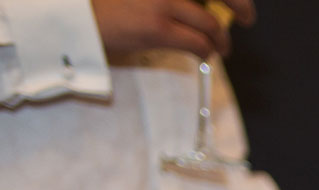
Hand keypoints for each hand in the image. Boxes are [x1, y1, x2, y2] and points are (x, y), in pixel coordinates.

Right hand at [90, 0, 255, 59]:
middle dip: (240, 5)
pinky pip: (198, 44)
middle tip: (247, 18)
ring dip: (220, 39)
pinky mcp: (158, 27)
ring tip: (220, 47)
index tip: (237, 2)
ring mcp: (162, 1)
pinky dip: (207, 51)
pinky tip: (205, 55)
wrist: (72, 13)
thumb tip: (197, 1)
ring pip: (211, 24)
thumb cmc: (103, 2)